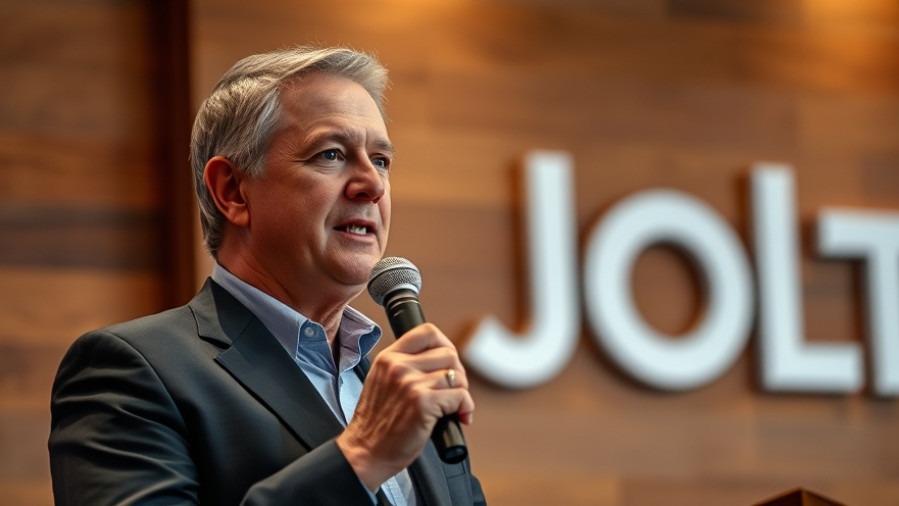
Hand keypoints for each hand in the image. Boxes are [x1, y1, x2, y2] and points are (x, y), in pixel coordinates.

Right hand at [336, 323, 474, 490]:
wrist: (365, 452)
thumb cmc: (376, 423)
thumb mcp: (381, 381)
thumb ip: (404, 366)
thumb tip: (441, 360)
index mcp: (389, 357)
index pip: (427, 332)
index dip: (446, 345)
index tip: (448, 364)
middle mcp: (399, 366)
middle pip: (449, 354)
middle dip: (458, 374)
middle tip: (453, 392)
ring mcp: (411, 384)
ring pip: (457, 376)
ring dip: (462, 393)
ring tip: (453, 408)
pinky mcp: (423, 403)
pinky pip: (461, 396)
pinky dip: (465, 408)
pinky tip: (458, 417)